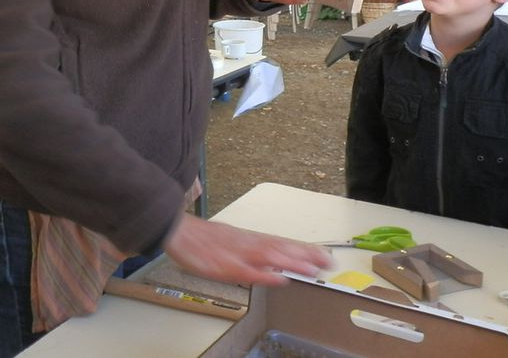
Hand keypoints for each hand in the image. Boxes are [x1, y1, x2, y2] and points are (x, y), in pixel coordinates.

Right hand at [163, 213, 331, 286]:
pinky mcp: (224, 265)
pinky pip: (247, 271)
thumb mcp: (232, 241)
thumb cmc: (203, 239)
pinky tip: (278, 277)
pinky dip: (263, 273)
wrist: (178, 231)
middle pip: (281, 248)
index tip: (325, 256)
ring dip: (291, 262)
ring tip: (312, 269)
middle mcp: (248, 244)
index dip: (305, 249)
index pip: (283, 243)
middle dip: (306, 255)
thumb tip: (273, 260)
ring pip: (269, 257)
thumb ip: (253, 250)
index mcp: (251, 240)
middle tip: (328, 262)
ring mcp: (237, 254)